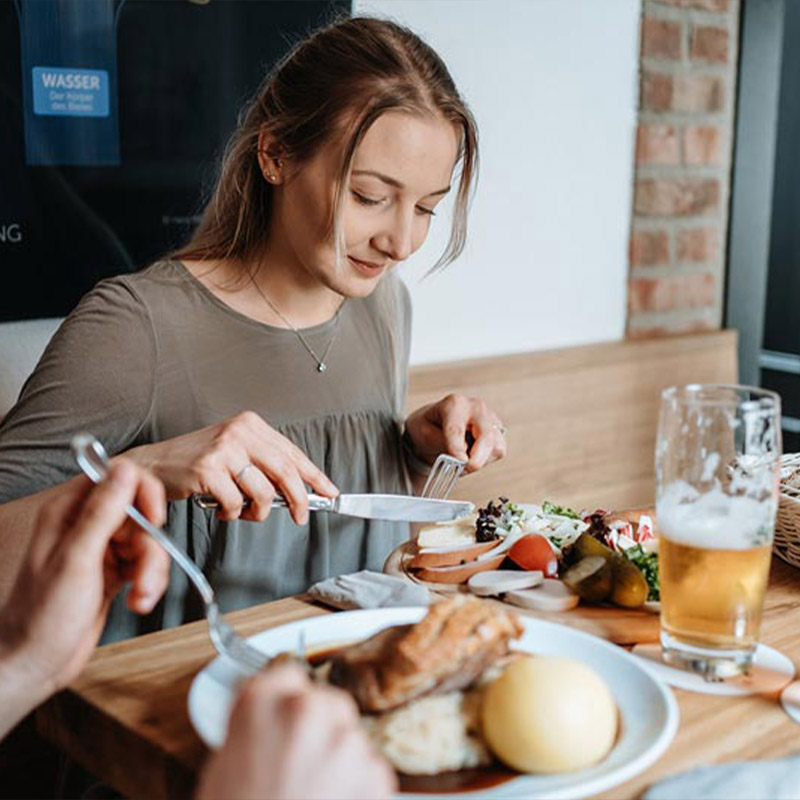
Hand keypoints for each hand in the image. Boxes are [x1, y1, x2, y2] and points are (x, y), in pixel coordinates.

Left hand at [0, 460, 168, 736]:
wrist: (36, 664)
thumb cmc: (42, 617)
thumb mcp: (77, 559)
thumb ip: (102, 512)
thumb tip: (124, 470)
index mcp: (69, 511)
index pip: (117, 477)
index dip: (142, 493)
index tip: (154, 519)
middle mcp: (85, 525)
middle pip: (140, 514)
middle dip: (150, 546)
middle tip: (144, 573)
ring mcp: (100, 549)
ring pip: (148, 542)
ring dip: (152, 571)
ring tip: (141, 596)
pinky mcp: (114, 571)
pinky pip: (146, 564)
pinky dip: (149, 583)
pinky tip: (138, 601)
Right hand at [125, 410, 337, 523]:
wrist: (153, 465)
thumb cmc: (194, 462)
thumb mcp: (234, 453)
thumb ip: (263, 466)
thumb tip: (298, 489)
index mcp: (250, 425)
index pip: (292, 452)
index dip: (314, 475)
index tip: (329, 491)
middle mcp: (239, 432)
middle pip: (286, 471)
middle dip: (299, 499)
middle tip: (301, 516)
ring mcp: (224, 450)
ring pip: (263, 492)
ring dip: (258, 512)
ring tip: (244, 511)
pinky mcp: (208, 470)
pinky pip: (236, 503)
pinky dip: (232, 513)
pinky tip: (220, 508)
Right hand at [197, 665, 395, 799]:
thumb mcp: (224, 765)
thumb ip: (257, 728)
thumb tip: (274, 722)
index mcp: (261, 700)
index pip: (289, 675)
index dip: (288, 702)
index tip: (287, 720)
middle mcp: (306, 709)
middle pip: (328, 702)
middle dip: (321, 729)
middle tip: (301, 768)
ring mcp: (344, 739)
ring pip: (350, 739)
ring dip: (338, 762)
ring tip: (312, 797)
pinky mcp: (375, 774)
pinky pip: (371, 771)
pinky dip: (358, 789)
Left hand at [405, 394, 506, 473]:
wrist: (434, 426)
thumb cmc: (428, 427)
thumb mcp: (424, 434)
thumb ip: (441, 442)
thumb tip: (461, 455)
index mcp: (454, 404)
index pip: (457, 429)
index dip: (457, 448)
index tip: (458, 461)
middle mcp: (476, 408)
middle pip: (486, 435)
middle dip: (477, 457)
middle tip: (467, 468)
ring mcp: (490, 419)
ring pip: (496, 446)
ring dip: (480, 459)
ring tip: (462, 459)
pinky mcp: (498, 431)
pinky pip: (499, 452)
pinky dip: (485, 459)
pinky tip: (472, 455)